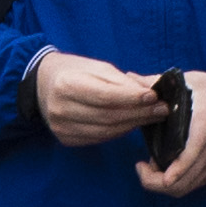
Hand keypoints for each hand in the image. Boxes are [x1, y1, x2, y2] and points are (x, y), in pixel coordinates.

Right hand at [31, 49, 166, 148]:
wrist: (43, 84)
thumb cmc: (76, 72)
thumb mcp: (98, 68)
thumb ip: (123, 82)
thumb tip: (153, 94)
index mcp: (67, 84)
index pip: (106, 96)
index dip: (133, 98)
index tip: (155, 97)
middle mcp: (60, 108)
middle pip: (109, 116)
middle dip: (140, 113)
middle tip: (162, 109)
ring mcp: (61, 126)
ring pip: (107, 131)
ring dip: (134, 124)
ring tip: (152, 116)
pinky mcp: (65, 138)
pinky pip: (99, 138)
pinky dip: (120, 132)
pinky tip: (131, 123)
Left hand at [143, 67, 205, 197]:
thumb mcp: (191, 81)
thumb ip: (157, 82)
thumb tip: (129, 78)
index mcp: (202, 128)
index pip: (186, 159)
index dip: (164, 173)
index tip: (142, 166)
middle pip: (180, 184)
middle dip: (154, 181)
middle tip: (142, 165)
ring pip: (187, 187)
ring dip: (164, 183)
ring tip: (152, 165)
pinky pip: (196, 184)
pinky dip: (178, 181)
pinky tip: (169, 166)